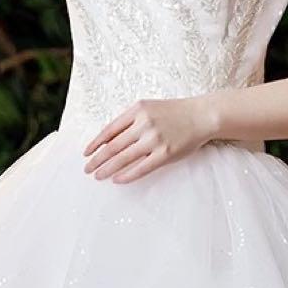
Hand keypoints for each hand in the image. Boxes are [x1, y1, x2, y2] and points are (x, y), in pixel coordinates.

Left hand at [82, 97, 214, 183]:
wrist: (201, 115)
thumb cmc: (173, 112)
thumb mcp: (149, 108)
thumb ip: (129, 120)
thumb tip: (107, 139)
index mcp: (137, 110)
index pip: (109, 129)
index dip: (95, 143)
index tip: (86, 153)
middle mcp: (144, 124)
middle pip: (113, 146)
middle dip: (97, 159)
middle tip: (87, 169)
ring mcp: (155, 139)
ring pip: (124, 158)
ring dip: (107, 169)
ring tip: (97, 176)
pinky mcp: (165, 154)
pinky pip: (141, 168)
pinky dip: (127, 175)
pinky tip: (117, 180)